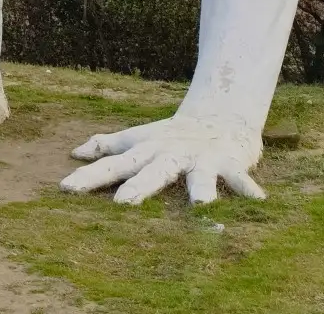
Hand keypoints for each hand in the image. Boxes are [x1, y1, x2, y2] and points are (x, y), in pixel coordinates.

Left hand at [59, 114, 264, 204]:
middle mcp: (169, 154)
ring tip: (201, 208)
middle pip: (151, 172)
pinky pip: (239, 177)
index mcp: (145, 151)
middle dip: (137, 188)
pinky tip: (258, 201)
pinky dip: (247, 188)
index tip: (65, 189)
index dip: (89, 177)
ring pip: (199, 175)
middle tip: (121, 205)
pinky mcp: (228, 162)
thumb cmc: (170, 135)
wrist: (218, 116)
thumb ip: (107, 147)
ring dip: (201, 190)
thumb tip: (74, 152)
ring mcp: (199, 158)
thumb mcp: (137, 139)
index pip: (112, 165)